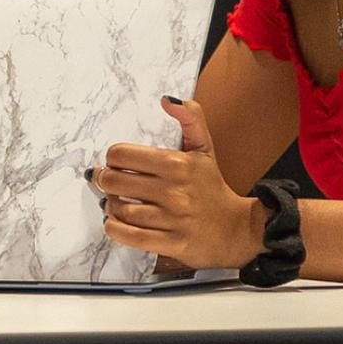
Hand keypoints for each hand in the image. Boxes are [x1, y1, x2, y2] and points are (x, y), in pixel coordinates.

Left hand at [90, 97, 264, 269]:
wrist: (238, 230)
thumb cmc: (212, 187)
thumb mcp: (204, 149)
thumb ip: (190, 119)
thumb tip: (167, 99)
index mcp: (177, 164)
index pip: (121, 155)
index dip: (112, 159)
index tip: (117, 164)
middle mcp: (174, 191)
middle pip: (114, 181)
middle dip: (104, 181)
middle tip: (107, 182)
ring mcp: (173, 219)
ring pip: (119, 209)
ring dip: (109, 206)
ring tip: (113, 202)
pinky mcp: (173, 243)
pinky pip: (130, 236)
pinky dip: (115, 228)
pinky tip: (115, 222)